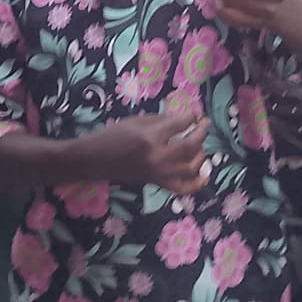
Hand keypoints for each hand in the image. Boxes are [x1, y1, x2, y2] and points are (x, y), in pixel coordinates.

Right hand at [92, 110, 209, 193]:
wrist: (97, 159)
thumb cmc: (114, 135)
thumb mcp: (137, 121)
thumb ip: (162, 120)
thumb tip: (185, 119)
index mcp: (151, 137)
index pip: (180, 124)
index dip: (191, 116)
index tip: (194, 113)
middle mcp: (158, 156)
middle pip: (190, 146)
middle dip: (201, 133)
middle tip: (204, 124)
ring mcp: (159, 172)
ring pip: (191, 167)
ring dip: (200, 154)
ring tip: (198, 145)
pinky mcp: (158, 183)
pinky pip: (183, 188)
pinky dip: (197, 183)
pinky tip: (204, 174)